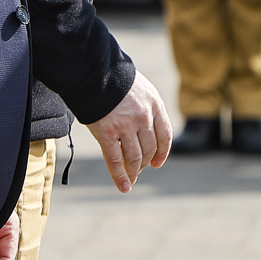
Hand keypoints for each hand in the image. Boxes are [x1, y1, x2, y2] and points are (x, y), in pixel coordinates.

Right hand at [85, 70, 171, 191]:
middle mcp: (143, 117)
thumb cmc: (116, 80)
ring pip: (135, 158)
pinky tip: (124, 187)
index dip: (163, 152)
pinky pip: (115, 160)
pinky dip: (120, 176)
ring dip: (134, 172)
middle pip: (150, 149)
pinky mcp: (107, 133)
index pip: (165, 135)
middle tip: (139, 169)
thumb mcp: (141, 88)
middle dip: (146, 163)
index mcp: (154, 104)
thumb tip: (148, 129)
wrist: (95, 72)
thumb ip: (147, 108)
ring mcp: (125, 126)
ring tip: (131, 179)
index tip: (158, 163)